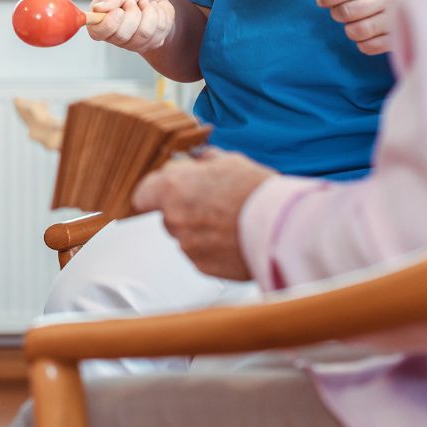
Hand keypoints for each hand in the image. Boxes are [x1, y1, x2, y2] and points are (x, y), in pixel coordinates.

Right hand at [87, 0, 175, 51]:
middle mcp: (113, 36)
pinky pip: (159, 33)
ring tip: (145, 4)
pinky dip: (160, 15)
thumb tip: (99, 9)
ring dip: (149, 12)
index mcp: (99, 20)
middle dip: (133, 13)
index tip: (119, 10)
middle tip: (133, 1)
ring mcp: (131, 44)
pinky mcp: (149, 45)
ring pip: (144, 34)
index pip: (97, 33)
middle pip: (122, 35)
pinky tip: (155, 11)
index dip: (109, 23)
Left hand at [131, 149, 273, 279]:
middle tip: (211, 203)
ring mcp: (188, 245)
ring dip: (199, 230)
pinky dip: (212, 249)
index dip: (154, 191)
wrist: (284, 228)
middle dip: (183, 209)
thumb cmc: (257, 192)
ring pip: (185, 236)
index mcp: (173, 188)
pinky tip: (233, 237)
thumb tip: (197, 159)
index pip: (142, 193)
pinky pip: (200, 255)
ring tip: (229, 221)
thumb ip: (203, 161)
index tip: (165, 190)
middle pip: (166, 214)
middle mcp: (174, 218)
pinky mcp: (204, 267)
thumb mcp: (228, 161)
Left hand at [316, 0, 405, 55]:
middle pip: (349, 10)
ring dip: (349, 29)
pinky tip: (367, 35)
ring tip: (355, 23)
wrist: (421, 1)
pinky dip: (361, 43)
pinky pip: (368, 46)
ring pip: (357, 30)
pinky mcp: (399, 38)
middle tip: (339, 12)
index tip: (321, 0)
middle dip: (337, 13)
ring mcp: (398, 18)